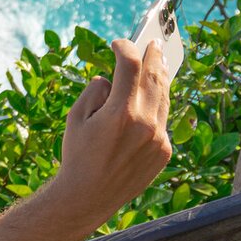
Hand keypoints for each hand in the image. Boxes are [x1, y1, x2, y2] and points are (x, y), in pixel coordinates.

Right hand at [47, 38, 172, 224]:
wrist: (88, 197)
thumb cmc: (77, 155)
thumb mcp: (76, 118)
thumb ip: (94, 91)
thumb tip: (110, 79)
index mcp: (120, 112)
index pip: (130, 64)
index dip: (125, 48)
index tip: (119, 44)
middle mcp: (144, 123)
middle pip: (155, 76)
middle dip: (153, 56)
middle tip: (155, 43)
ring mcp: (158, 138)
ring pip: (164, 97)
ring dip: (161, 77)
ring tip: (159, 64)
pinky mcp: (164, 151)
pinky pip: (162, 120)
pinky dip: (156, 105)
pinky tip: (151, 98)